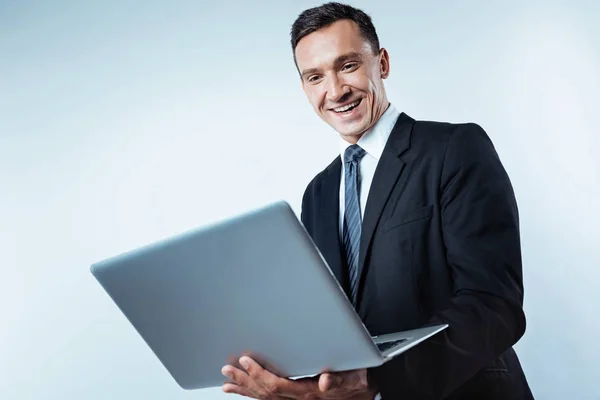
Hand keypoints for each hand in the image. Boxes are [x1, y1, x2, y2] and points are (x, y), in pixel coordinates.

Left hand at [222, 356, 376, 398]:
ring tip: (227, 383)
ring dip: (244, 389)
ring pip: (264, 398)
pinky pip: (269, 399)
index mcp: (310, 392)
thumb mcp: (353, 376)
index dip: (259, 373)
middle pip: (265, 393)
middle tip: (227, 370)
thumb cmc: (358, 381)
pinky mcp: (296, 398)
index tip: (245, 361)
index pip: (277, 385)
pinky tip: (243, 390)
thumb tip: (325, 382)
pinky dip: (253, 395)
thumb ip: (339, 378)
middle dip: (244, 381)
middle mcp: (300, 399)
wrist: (366, 392)